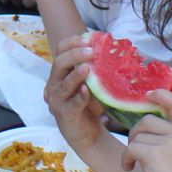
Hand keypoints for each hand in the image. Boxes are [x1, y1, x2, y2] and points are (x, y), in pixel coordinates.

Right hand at [45, 34, 105, 150]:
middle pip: (59, 63)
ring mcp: (57, 99)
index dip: (71, 42)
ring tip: (87, 68)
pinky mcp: (64, 114)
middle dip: (74, 55)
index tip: (87, 38)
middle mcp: (55, 83)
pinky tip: (86, 92)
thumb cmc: (90, 105)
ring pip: (63, 83)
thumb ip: (98, 69)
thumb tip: (116, 49)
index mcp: (61, 72)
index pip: (60, 50)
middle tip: (91, 52)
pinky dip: (79, 97)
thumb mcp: (94, 84)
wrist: (87, 133)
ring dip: (75, 75)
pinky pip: (71, 104)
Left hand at [121, 92, 171, 171]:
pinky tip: (129, 169)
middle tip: (137, 152)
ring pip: (137, 134)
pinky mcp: (154, 154)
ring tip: (135, 164)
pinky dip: (126, 159)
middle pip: (146, 120)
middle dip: (136, 134)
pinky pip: (130, 148)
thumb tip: (147, 124)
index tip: (149, 95)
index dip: (162, 94)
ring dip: (131, 149)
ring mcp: (169, 143)